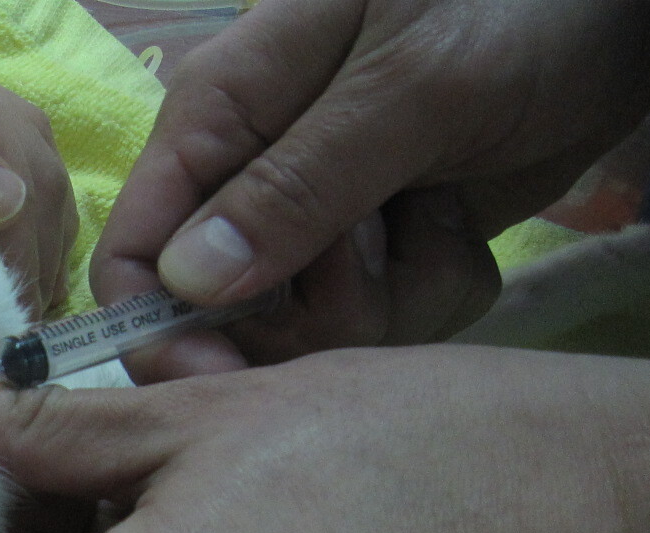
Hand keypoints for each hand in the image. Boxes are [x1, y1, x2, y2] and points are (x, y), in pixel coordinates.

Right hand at [90, 0, 649, 367]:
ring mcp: (320, 216)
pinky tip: (464, 227)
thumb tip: (185, 283)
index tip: (227, 377)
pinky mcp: (385, 246)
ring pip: (311, 329)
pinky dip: (434, 290)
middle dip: (308, 310)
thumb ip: (299, 184)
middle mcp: (253, 175)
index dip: (161, 331)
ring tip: (436, 214)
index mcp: (220, 118)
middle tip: (379, 248)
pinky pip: (384, 322)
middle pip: (224, 316)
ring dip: (387, 297)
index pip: (134, 254)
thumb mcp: (409, 83)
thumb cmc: (515, 0)